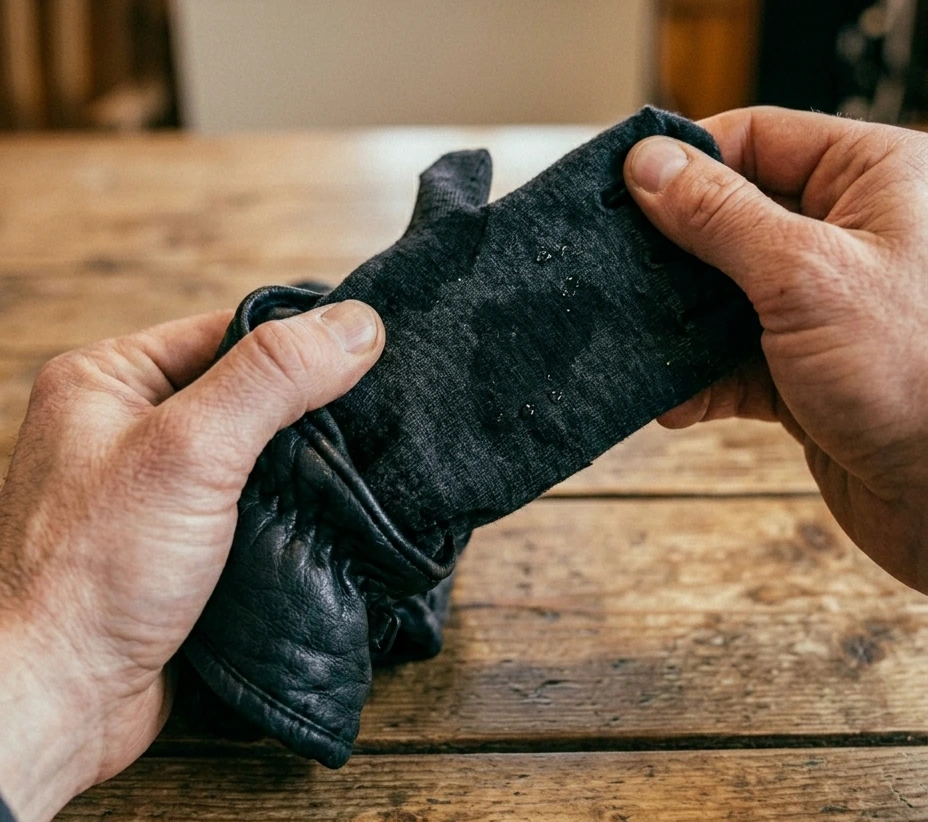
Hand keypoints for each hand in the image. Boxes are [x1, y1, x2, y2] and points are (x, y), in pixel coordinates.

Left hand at [0, 300, 383, 821]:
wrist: (56, 704)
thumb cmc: (89, 576)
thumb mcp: (189, 450)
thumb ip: (272, 378)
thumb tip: (357, 325)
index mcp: (110, 379)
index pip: (229, 333)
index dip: (301, 343)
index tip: (373, 357)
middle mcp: (130, 427)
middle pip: (249, 393)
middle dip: (311, 411)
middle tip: (380, 420)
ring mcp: (157, 489)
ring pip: (258, 454)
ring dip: (306, 468)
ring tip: (365, 471)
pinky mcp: (184, 543)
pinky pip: (254, 506)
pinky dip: (293, 510)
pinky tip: (332, 516)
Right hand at [624, 106, 927, 594]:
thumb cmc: (918, 376)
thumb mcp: (804, 275)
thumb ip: (719, 216)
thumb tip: (650, 163)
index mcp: (872, 181)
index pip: (758, 140)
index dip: (687, 161)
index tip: (625, 188)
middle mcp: (849, 238)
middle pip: (731, 219)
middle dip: (673, 253)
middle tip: (618, 270)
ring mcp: (825, 308)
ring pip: (725, 294)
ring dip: (680, 324)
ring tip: (640, 342)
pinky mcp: (806, 369)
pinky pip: (734, 358)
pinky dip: (701, 379)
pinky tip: (676, 399)